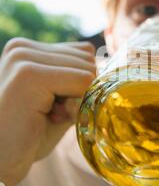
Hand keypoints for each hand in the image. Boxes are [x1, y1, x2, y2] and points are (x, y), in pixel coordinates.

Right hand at [0, 37, 96, 185]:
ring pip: (87, 70)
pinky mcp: (29, 75)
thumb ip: (76, 82)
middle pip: (87, 59)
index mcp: (26, 49)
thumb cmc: (28, 137)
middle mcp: (22, 48)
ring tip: (45, 116)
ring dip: (76, 100)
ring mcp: (24, 58)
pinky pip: (83, 81)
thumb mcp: (57, 102)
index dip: (80, 84)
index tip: (54, 107)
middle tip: (49, 115)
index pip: (82, 52)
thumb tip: (109, 68)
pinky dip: (77, 105)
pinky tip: (48, 118)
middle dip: (79, 92)